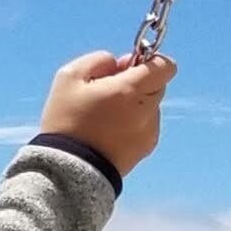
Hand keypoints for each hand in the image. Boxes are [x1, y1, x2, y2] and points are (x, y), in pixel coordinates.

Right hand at [40, 50, 177, 178]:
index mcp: (130, 90)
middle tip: (107, 89)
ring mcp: (149, 131)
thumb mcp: (69, 78)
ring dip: (134, 103)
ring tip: (102, 115)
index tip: (126, 66)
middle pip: (157, 84)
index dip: (148, 60)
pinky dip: (131, 122)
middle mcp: (146, 110)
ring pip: (150, 105)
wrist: (68, 170)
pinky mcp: (145, 148)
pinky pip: (145, 125)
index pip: (165, 66)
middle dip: (137, 81)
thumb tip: (117, 61)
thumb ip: (98, 60)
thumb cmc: (66, 121)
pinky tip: (106, 131)